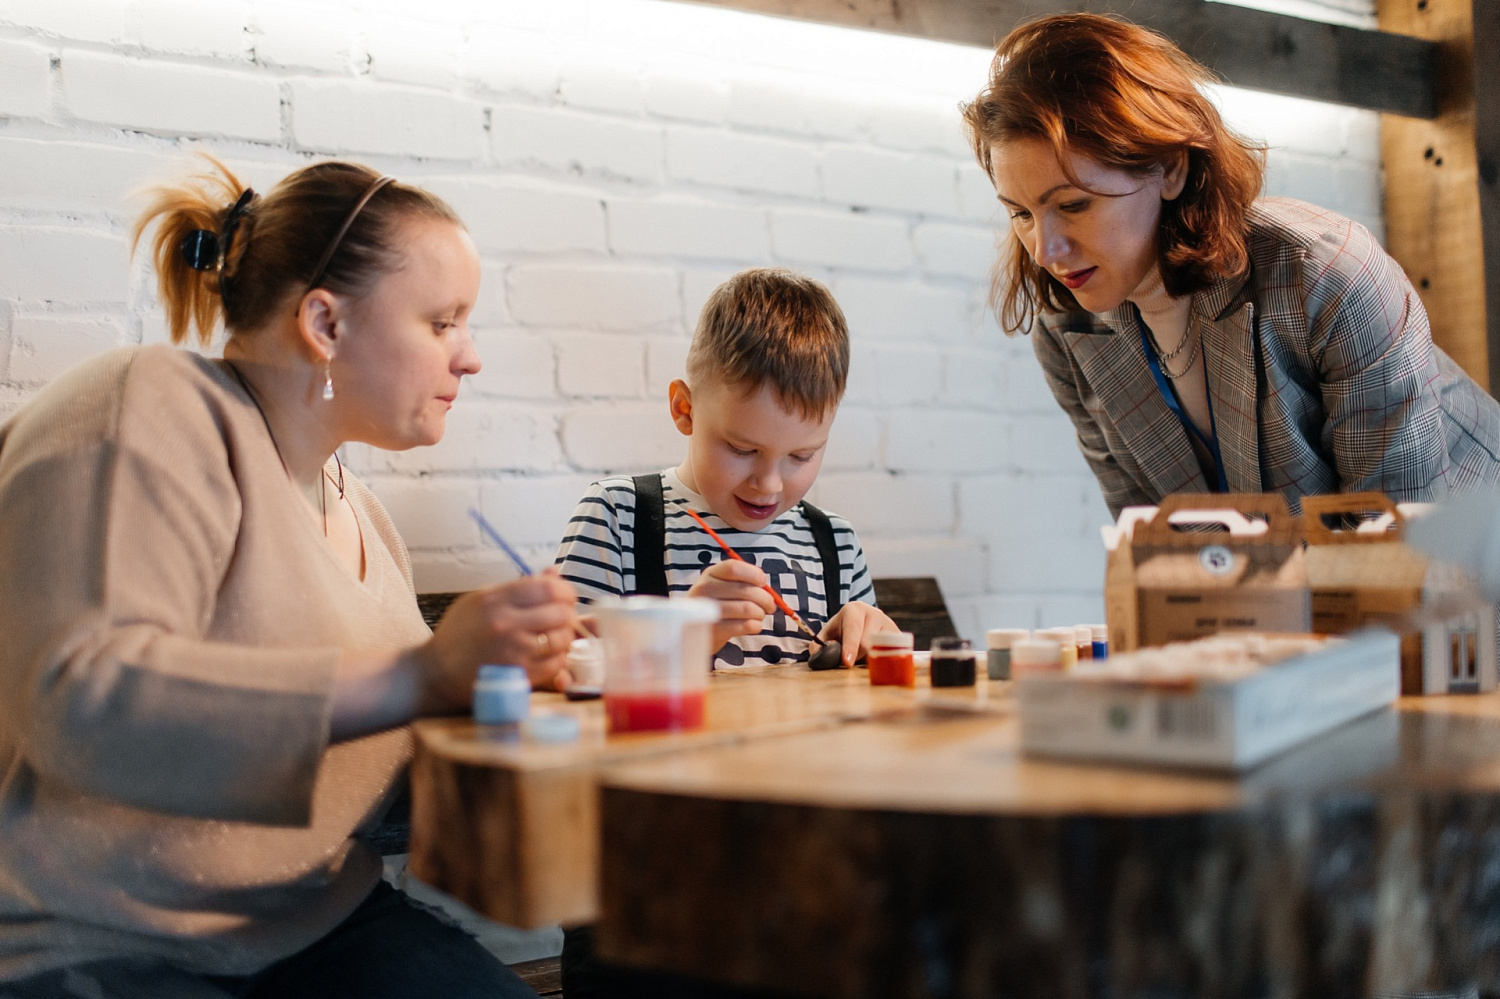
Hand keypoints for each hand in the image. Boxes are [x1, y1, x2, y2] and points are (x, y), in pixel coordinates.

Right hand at [423, 570, 580, 707]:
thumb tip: (554, 573)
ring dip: (564, 636)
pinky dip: (558, 657)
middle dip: (567, 613)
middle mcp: (505, 624)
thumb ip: (520, 587)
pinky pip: (556, 663)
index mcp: (495, 600)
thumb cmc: (459, 633)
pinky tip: (546, 654)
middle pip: (560, 613)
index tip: (564, 596)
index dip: (564, 591)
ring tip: (553, 635)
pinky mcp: (519, 675)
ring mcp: (514, 652)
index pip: (548, 588)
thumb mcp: (481, 599)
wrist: (435, 672)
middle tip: (562, 617)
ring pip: (562, 638)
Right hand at [687, 559, 775, 647]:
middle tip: (769, 606)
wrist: (692, 631)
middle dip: (766, 599)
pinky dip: (756, 626)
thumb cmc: (715, 604)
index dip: (754, 574)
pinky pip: (746, 626)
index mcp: (710, 574)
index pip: (734, 568)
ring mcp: (708, 611)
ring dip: (760, 613)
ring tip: (759, 615)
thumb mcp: (720, 585)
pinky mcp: (714, 630)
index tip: (763, 582)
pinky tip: (753, 625)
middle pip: (746, 591)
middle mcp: (705, 589)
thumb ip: (741, 581)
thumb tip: (766, 588)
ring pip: (748, 609)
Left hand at [819, 601, 898, 666]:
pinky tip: (880, 662)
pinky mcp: (898, 635)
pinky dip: (886, 660)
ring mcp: (888, 623)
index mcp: (854, 609)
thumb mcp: (827, 634)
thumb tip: (818, 656)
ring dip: (873, 659)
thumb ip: (818, 645)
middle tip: (851, 661)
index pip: (853, 629)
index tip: (847, 662)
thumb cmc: (841, 630)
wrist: (861, 621)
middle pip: (868, 642)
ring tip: (864, 660)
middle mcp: (874, 613)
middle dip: (858, 657)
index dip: (850, 647)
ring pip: (883, 648)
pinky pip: (895, 652)